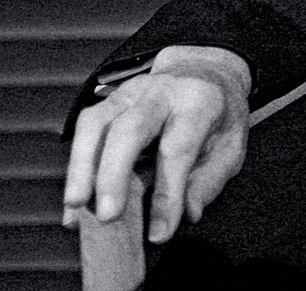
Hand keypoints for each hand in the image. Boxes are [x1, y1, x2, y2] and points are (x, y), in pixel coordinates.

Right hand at [62, 45, 251, 241]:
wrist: (205, 72)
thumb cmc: (219, 117)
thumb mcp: (231, 146)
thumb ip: (209, 180)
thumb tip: (187, 214)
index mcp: (199, 102)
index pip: (179, 149)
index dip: (167, 194)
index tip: (159, 233)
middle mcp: (161, 91)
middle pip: (130, 129)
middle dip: (114, 174)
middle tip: (107, 217)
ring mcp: (130, 91)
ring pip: (96, 124)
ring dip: (82, 167)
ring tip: (77, 207)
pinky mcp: (109, 99)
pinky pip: (86, 129)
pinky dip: (77, 166)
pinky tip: (74, 201)